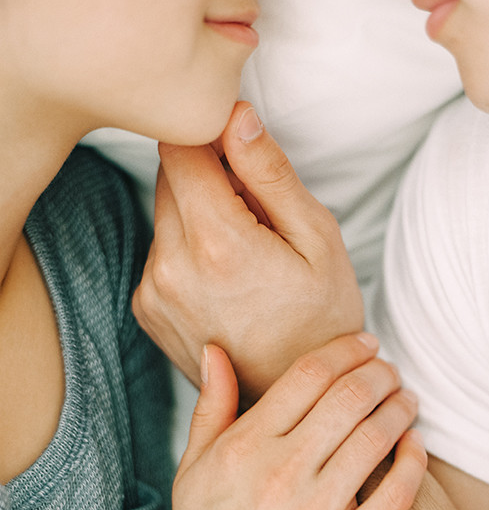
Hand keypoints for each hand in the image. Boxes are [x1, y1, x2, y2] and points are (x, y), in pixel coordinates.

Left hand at [133, 101, 363, 406]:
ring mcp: (153, 293)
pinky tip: (225, 282)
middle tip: (257, 217)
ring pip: (164, 214)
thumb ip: (271, 174)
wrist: (297, 394)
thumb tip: (234, 116)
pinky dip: (187, 251)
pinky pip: (159, 252)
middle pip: (169, 178)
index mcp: (217, 244)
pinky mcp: (146, 310)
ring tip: (246, 258)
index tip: (241, 156)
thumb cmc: (321, 318)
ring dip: (198, 216)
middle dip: (209, 179)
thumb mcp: (318, 239)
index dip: (211, 138)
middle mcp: (170, 268)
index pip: (180, 147)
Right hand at [171, 333, 426, 509]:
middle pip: (350, 397)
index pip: (309, 374)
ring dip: (401, 407)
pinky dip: (414, 459)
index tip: (366, 344)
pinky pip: (398, 493)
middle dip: (381, 372)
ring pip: (378, 437)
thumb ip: (211, 407)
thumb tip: (216, 350)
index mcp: (245, 447)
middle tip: (391, 371)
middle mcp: (282, 474)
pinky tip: (416, 444)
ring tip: (407, 400)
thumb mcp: (192, 470)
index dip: (346, 349)